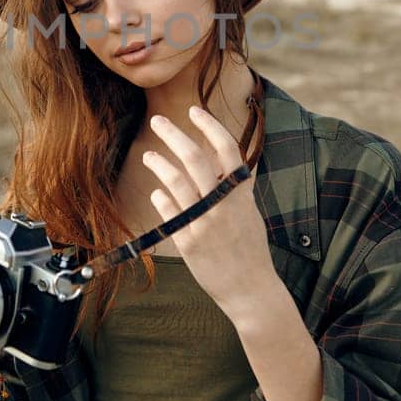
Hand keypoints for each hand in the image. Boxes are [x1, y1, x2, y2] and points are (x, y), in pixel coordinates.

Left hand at [142, 107, 276, 319]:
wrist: (251, 289)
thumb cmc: (250, 249)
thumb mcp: (248, 213)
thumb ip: (232, 190)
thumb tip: (217, 164)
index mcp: (241, 194)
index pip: (227, 149)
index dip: (209, 126)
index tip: (194, 110)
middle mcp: (222, 204)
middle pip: (194, 158)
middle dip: (173, 134)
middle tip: (158, 120)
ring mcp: (204, 222)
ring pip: (175, 181)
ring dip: (159, 163)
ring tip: (150, 155)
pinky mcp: (189, 241)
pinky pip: (168, 210)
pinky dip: (161, 196)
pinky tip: (157, 191)